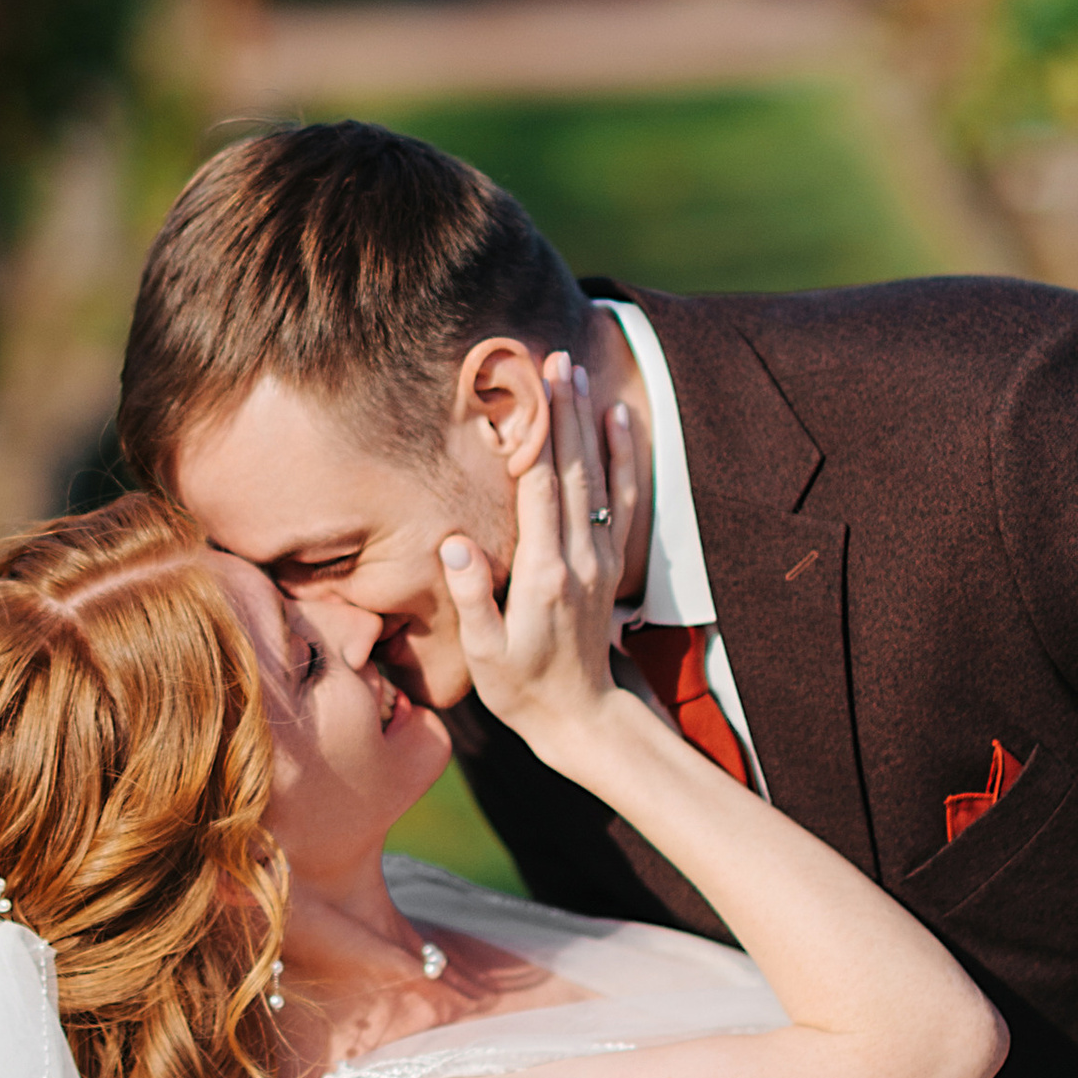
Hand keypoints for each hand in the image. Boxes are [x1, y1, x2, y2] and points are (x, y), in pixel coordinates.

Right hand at [439, 355, 634, 755]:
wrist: (581, 717)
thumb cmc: (522, 687)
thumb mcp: (484, 653)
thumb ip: (470, 596)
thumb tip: (454, 543)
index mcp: (544, 574)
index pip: (540, 490)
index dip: (536, 437)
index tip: (529, 392)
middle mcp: (579, 558)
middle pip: (572, 471)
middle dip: (563, 413)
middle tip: (555, 361)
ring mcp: (599, 558)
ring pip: (599, 477)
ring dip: (589, 423)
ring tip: (579, 374)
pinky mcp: (609, 563)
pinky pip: (621, 499)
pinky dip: (623, 456)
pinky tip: (617, 420)